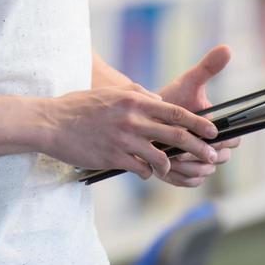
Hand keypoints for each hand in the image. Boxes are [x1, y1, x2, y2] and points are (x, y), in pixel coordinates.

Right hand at [41, 83, 219, 179]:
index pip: (174, 111)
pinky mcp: (113, 158)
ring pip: (160, 157)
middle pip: (175, 135)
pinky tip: (144, 171)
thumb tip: (158, 101)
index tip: (212, 130)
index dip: (197, 121)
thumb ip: (137, 95)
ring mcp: (123, 140)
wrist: (52, 123)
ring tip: (172, 168)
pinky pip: (140, 169)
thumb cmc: (80, 106)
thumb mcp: (110, 93)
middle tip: (212, 155)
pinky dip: (146, 172)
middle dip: (198, 147)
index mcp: (133, 100)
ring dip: (170, 165)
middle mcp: (132, 119)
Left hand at [156, 44, 240, 187]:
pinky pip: (191, 182)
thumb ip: (208, 68)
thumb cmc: (170, 100)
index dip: (223, 139)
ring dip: (189, 166)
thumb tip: (227, 48)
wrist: (145, 117)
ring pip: (205, 172)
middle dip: (203, 154)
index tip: (207, 132)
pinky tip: (166, 167)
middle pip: (221, 159)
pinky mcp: (186, 174)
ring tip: (170, 156)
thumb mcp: (188, 83)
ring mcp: (200, 162)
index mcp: (217, 127)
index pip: (233, 139)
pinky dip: (180, 176)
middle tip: (182, 148)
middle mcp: (213, 147)